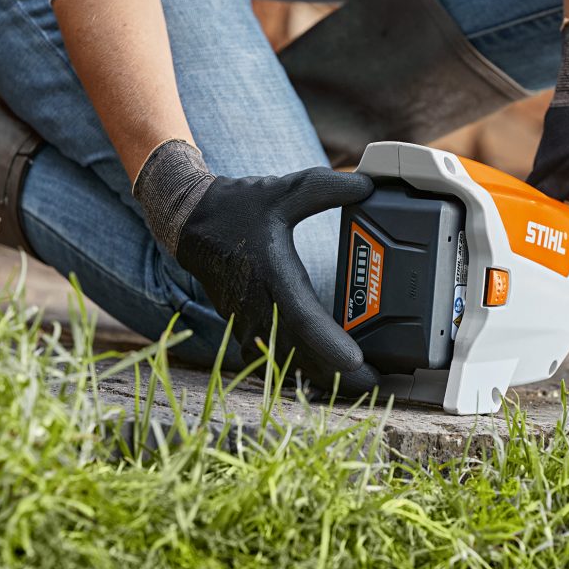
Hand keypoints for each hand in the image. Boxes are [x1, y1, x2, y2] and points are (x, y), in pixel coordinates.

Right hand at [134, 139, 377, 393]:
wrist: (190, 224)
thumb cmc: (237, 208)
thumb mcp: (285, 190)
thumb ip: (327, 187)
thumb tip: (369, 184)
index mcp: (271, 275)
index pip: (303, 319)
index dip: (330, 343)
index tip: (356, 361)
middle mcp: (259, 305)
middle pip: (303, 353)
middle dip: (340, 373)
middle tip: (378, 383)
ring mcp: (250, 321)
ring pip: (290, 360)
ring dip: (324, 375)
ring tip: (362, 384)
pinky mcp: (248, 327)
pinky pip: (277, 357)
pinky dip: (304, 368)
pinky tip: (329, 376)